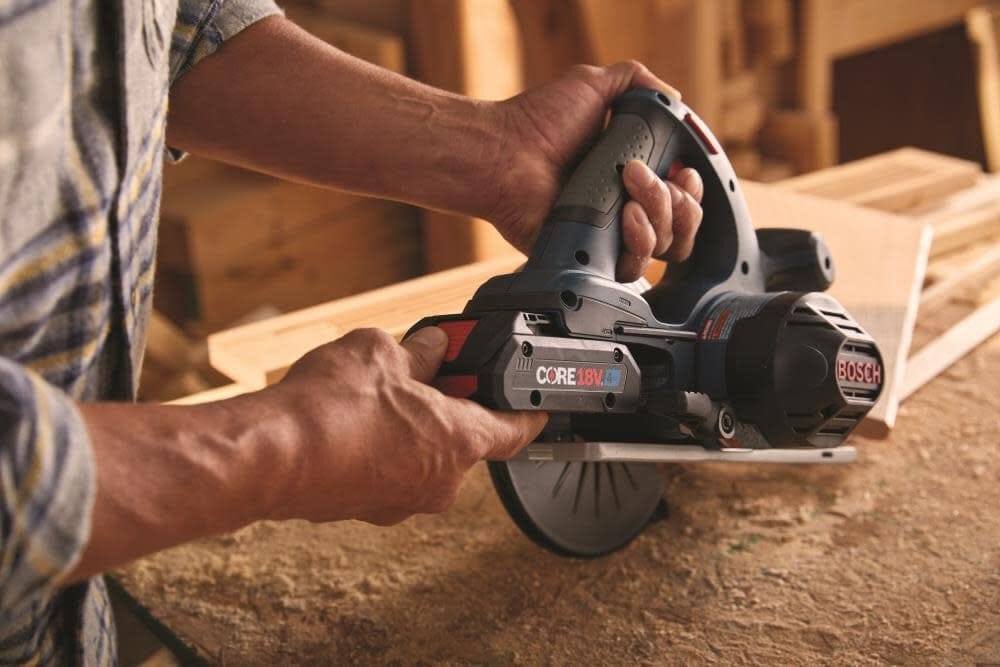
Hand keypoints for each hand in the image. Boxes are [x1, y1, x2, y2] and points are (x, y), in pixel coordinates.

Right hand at [266, 327, 546, 525]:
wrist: (272, 456)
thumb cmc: (332, 407)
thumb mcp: (382, 352)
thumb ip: (417, 351)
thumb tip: (430, 347)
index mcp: (459, 440)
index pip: (514, 430)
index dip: (528, 414)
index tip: (536, 408)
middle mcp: (438, 481)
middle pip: (461, 439)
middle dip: (447, 406)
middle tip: (425, 373)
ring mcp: (400, 502)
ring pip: (420, 456)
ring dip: (410, 426)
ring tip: (375, 393)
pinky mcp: (364, 508)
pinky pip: (387, 471)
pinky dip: (379, 447)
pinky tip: (351, 420)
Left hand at [489, 61, 703, 281]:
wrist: (504, 153)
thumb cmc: (539, 121)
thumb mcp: (593, 84)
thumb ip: (636, 83)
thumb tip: (674, 97)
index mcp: (634, 174)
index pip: (685, 195)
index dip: (694, 186)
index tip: (683, 168)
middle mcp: (627, 207)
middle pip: (684, 224)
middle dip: (680, 199)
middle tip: (644, 175)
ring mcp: (611, 235)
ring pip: (667, 245)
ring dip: (659, 213)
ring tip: (628, 188)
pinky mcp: (592, 258)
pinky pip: (634, 268)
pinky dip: (640, 242)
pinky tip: (625, 216)